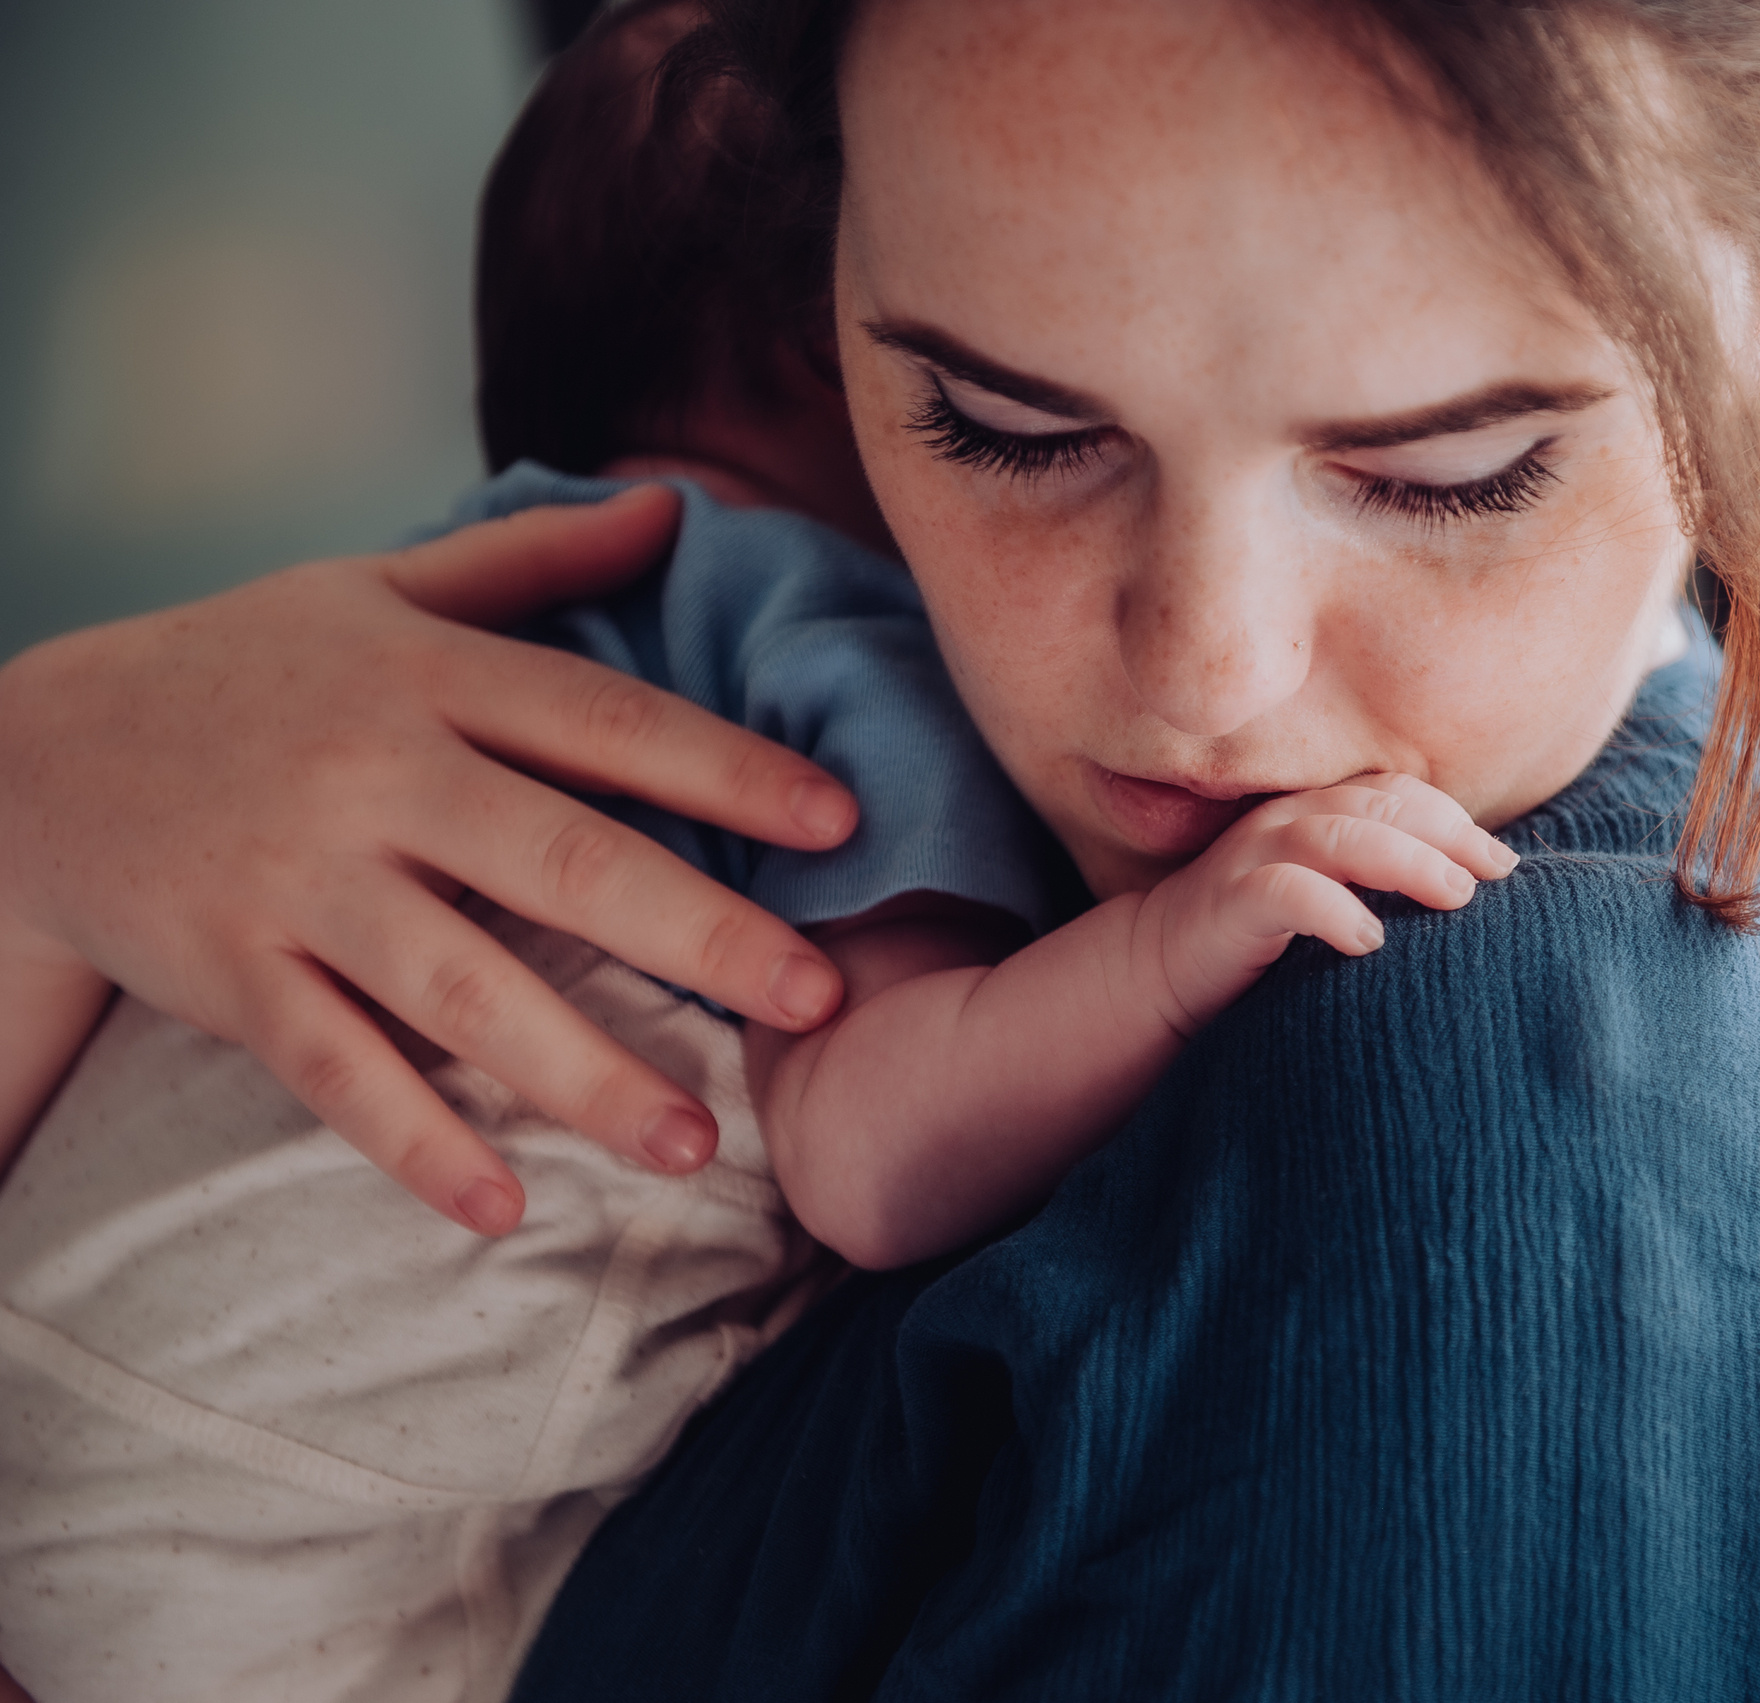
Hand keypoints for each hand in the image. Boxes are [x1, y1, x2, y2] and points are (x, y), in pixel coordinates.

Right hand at [0, 486, 854, 1235]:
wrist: (32, 754)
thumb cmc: (246, 667)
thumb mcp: (379, 591)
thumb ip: (534, 558)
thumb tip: (675, 503)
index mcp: (431, 678)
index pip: (605, 720)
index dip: (728, 768)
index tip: (841, 823)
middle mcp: (376, 776)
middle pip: (558, 859)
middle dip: (698, 932)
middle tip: (818, 1000)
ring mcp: (300, 883)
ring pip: (460, 987)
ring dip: (582, 1071)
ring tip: (694, 1143)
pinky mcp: (232, 975)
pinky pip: (336, 1072)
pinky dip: (416, 1142)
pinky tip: (505, 1207)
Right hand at [1135, 773, 1517, 1032]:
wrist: (1162, 971)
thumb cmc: (1263, 942)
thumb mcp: (1329, 900)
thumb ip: (1379, 888)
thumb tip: (1468, 902)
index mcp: (1315, 813)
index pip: (1394, 793)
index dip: (1452, 819)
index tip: (1502, 863)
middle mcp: (1287, 821)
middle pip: (1378, 806)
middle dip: (1445, 836)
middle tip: (1492, 877)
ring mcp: (1254, 856)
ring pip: (1339, 836)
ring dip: (1405, 862)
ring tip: (1453, 898)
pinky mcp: (1229, 902)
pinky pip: (1285, 892)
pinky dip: (1332, 910)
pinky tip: (1368, 941)